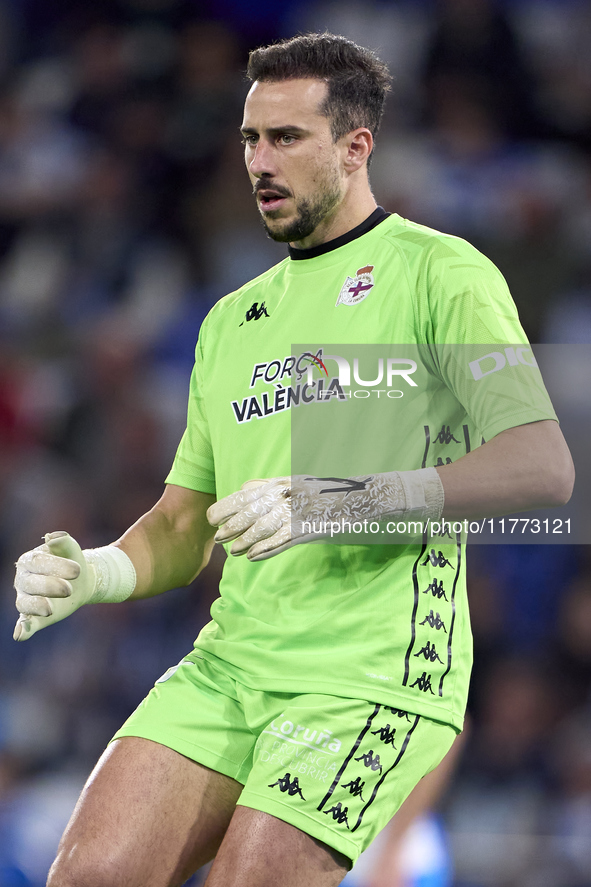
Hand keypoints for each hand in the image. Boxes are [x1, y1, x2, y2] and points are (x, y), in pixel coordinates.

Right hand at [14, 531, 96, 640]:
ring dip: (36, 606)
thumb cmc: (72, 560)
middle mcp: (23, 579)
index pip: (37, 562)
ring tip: (49, 610)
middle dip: (49, 586)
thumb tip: (52, 536)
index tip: (78, 570)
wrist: (80, 580)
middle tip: (69, 589)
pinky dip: (22, 629)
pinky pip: (24, 623)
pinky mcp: (33, 616)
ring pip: (25, 603)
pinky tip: (21, 634)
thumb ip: (63, 541)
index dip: (56, 566)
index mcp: (30, 560)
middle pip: (30, 583)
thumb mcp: (71, 548)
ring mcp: (26, 598)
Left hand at [207, 470, 437, 560]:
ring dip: (247, 540)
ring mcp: (305, 510)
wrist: (372, 496)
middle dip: (233, 524)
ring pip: (268, 526)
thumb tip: (247, 489)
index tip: (212, 515)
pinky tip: (253, 558)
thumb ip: (277, 487)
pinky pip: (286, 540)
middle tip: (218, 537)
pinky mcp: (316, 526)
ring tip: (233, 551)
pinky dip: (268, 549)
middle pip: (255, 508)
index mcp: (289, 481)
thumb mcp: (303, 485)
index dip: (230, 504)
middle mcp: (295, 493)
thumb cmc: (337, 493)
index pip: (252, 490)